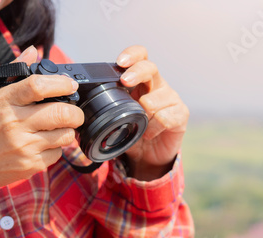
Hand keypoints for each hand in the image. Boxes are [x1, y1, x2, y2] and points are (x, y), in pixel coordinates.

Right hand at [0, 46, 83, 203]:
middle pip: (61, 113)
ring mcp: (24, 145)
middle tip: (74, 113)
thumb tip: (33, 52)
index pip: (39, 86)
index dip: (62, 83)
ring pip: (65, 135)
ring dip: (67, 131)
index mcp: (4, 101)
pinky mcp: (30, 164)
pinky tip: (44, 145)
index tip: (70, 84)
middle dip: (75, 112)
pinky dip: (56, 148)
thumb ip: (14, 74)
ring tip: (58, 129)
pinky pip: (57, 153)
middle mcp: (15, 123)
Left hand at [116, 45, 188, 180]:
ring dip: (142, 115)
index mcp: (141, 81)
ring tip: (139, 125)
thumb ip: (105, 109)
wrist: (149, 156)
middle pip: (149, 67)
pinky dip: (152, 128)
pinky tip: (148, 133)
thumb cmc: (133, 132)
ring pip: (153, 99)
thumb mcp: (116, 118)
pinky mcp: (181, 114)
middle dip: (135, 73)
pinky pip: (164, 118)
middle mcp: (157, 85)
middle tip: (124, 82)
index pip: (140, 56)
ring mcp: (171, 98)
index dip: (132, 55)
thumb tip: (81, 109)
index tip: (120, 62)